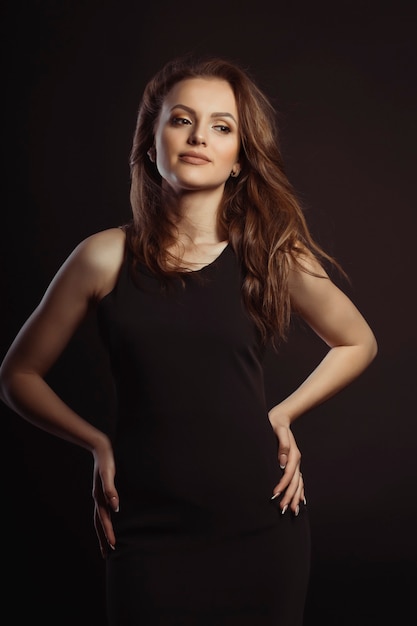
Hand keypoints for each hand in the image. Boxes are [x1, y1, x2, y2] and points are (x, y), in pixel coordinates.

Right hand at [92, 439, 118, 556]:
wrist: (101, 448)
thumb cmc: (106, 460)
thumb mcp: (108, 474)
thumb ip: (111, 489)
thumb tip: (115, 507)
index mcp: (99, 497)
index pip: (104, 520)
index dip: (108, 533)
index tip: (113, 546)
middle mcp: (98, 498)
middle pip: (99, 523)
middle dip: (103, 538)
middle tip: (107, 554)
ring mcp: (100, 495)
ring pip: (100, 518)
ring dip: (103, 531)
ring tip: (107, 543)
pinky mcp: (104, 490)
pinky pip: (104, 509)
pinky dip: (106, 519)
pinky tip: (111, 520)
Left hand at [269, 416, 305, 515]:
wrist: (280, 420)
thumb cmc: (276, 424)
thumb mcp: (278, 431)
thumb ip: (282, 445)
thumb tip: (282, 462)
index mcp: (293, 454)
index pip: (289, 473)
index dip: (282, 484)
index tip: (275, 494)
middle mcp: (296, 460)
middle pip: (295, 482)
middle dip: (289, 496)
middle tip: (281, 508)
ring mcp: (296, 463)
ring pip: (298, 483)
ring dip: (295, 497)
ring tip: (292, 510)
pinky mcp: (293, 464)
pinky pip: (299, 480)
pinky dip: (300, 491)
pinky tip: (299, 500)